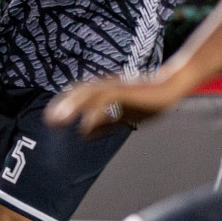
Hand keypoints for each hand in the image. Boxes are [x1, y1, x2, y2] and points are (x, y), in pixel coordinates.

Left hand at [45, 77, 184, 136]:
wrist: (172, 86)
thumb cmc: (149, 100)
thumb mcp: (123, 115)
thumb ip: (104, 124)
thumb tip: (84, 135)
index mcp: (104, 89)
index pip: (77, 95)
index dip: (63, 105)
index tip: (50, 117)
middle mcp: (107, 85)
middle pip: (78, 93)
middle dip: (62, 106)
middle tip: (49, 122)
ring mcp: (116, 86)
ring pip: (88, 94)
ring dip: (72, 107)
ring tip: (59, 121)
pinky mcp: (126, 90)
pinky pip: (105, 100)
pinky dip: (94, 113)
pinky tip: (85, 126)